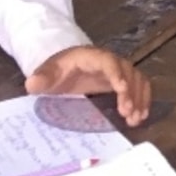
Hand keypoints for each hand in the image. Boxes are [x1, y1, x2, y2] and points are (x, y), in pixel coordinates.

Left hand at [27, 45, 151, 127]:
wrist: (64, 68)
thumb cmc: (57, 70)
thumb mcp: (48, 73)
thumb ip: (41, 78)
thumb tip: (32, 84)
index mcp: (92, 57)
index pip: (108, 62)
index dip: (116, 74)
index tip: (121, 88)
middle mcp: (110, 61)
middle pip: (127, 71)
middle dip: (130, 92)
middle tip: (127, 113)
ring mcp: (119, 70)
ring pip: (137, 79)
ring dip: (139, 98)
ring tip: (135, 119)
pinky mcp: (123, 80)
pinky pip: (139, 86)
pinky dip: (143, 98)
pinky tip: (141, 115)